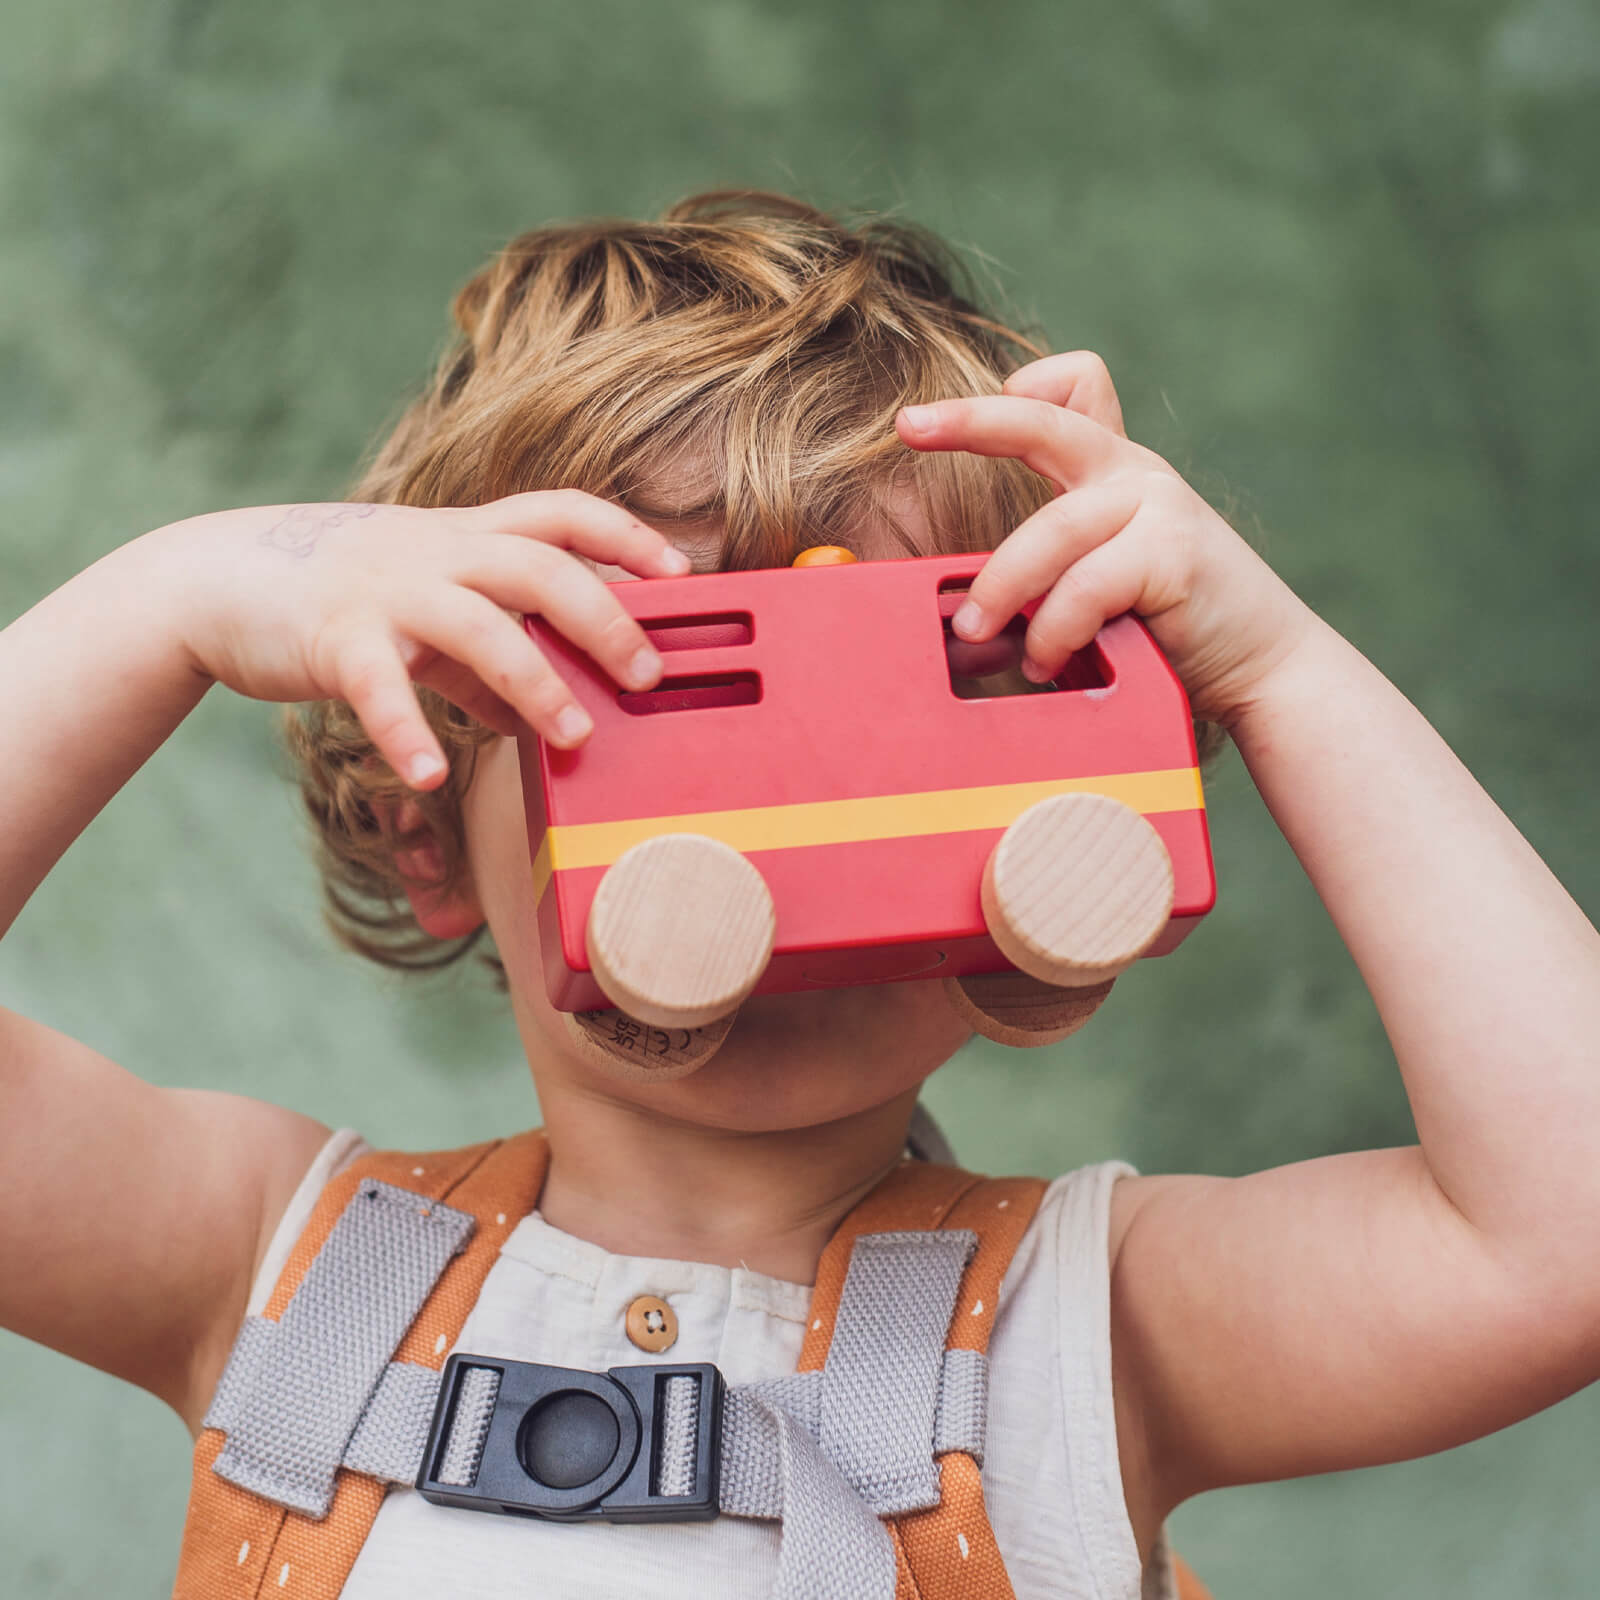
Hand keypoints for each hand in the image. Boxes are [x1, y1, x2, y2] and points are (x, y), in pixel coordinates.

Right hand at [155, 492, 688, 786]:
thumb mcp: (426, 611)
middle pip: (538, 566)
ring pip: (476, 625)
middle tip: (649, 675)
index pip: (562, 512)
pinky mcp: (335, 636)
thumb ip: (486, 660)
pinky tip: (433, 777)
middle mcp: (435, 551)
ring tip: (574, 738)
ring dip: (533, 682)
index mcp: (465, 536)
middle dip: (603, 617)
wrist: (219, 579)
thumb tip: (540, 716)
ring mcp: (386, 590)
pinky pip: (379, 685)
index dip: (625, 535)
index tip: (681, 570)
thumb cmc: (342, 597)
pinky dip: (407, 732)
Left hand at [897, 353, 1316, 724]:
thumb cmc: (1173, 633)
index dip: (1007, 394)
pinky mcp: (1175, 552)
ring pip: (1052, 531)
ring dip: (1002, 588)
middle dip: (970, 420)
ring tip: (974, 634)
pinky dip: (1055, 630)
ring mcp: (1159, 505)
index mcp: (1113, 471)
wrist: (1267, 668)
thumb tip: (962, 607)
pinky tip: (1045, 663)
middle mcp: (1135, 473)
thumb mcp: (1107, 584)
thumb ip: (1055, 571)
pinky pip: (1086, 586)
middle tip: (907, 430)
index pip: (1069, 390)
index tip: (934, 418)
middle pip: (1043, 423)